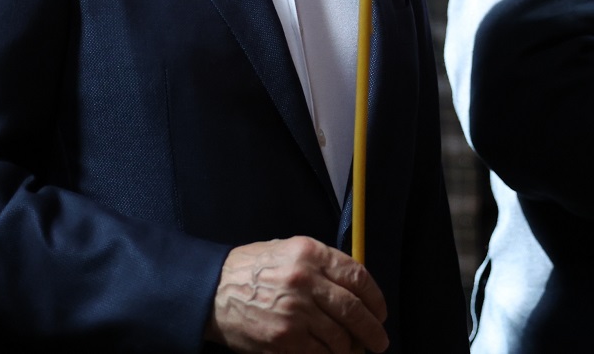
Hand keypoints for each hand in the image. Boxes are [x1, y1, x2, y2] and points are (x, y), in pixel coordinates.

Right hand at [208, 236, 388, 352]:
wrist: (213, 290)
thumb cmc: (253, 269)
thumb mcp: (290, 250)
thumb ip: (324, 265)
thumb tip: (357, 289)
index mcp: (311, 253)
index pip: (358, 277)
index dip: (376, 299)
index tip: (380, 312)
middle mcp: (305, 280)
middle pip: (354, 310)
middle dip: (372, 330)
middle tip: (378, 340)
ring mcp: (295, 312)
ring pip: (339, 337)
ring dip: (351, 348)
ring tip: (353, 351)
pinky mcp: (283, 339)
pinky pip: (319, 353)